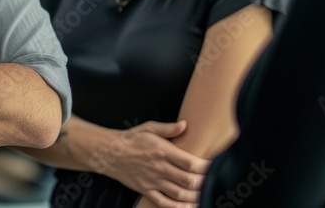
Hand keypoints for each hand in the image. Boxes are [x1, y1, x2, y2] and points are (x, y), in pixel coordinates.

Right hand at [90, 120, 208, 207]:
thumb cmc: (131, 139)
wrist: (109, 152)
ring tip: (206, 195)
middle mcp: (159, 167)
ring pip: (179, 194)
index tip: (216, 167)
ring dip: (195, 196)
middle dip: (204, 184)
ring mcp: (152, 181)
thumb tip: (185, 125)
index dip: (205, 167)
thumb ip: (168, 128)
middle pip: (187, 180)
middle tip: (215, 183)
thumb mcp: (149, 127)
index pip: (190, 162)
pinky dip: (177, 207)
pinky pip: (164, 203)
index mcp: (162, 150)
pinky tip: (188, 206)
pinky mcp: (145, 190)